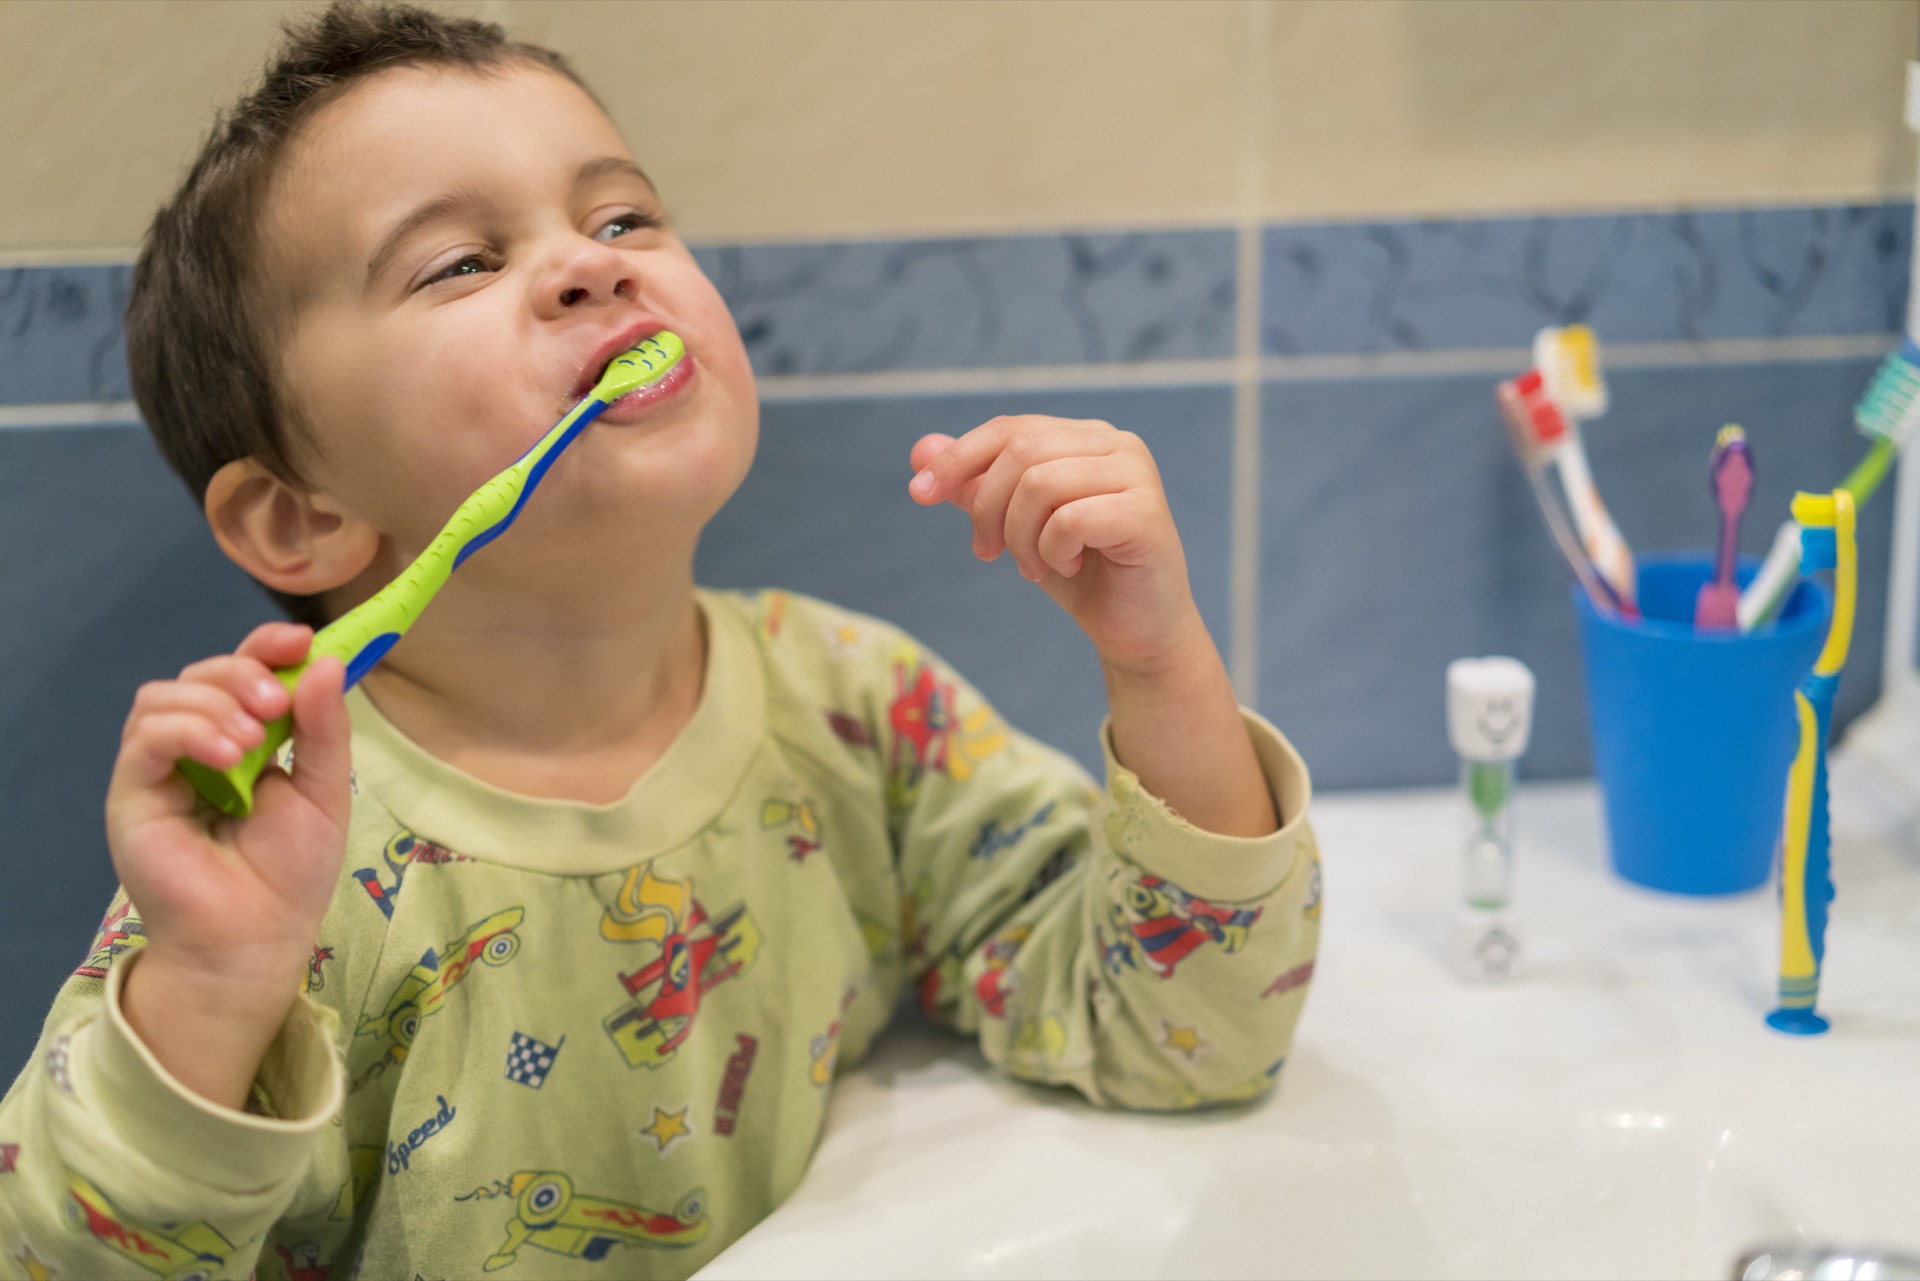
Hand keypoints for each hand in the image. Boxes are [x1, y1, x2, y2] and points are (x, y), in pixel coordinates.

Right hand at [106, 622, 350, 1107]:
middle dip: (242, 673)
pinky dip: (189, 731)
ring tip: (254, 743)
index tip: (298, 639)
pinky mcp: (133, 792)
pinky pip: (146, 737)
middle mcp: (198, 745)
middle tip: (276, 705)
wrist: (254, 937)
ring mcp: (161, 767)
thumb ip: (325, 728)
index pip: (244, 671)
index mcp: (246, 737)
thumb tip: (327, 662)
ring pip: (166, 695)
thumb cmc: (290, 872)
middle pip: (203, 673)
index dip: (266, 644)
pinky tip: (228, 756)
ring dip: (215, 704)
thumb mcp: (324, 791)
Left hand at [908, 417, 1200, 672]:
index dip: (958, 458)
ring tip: (1033, 567)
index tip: (918, 492)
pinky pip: (1069, 519)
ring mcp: (1136, 475)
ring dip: (1020, 537)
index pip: (1009, 429)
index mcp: (1085, 437)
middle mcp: (1116, 444)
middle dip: (987, 507)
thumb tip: (921, 448)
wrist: (1137, 630)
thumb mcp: (1016, 526)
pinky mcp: (1146, 513)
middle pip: (1020, 452)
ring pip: (1040, 484)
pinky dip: (1052, 551)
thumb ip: (975, 486)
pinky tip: (1069, 567)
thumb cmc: (1082, 574)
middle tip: (986, 552)